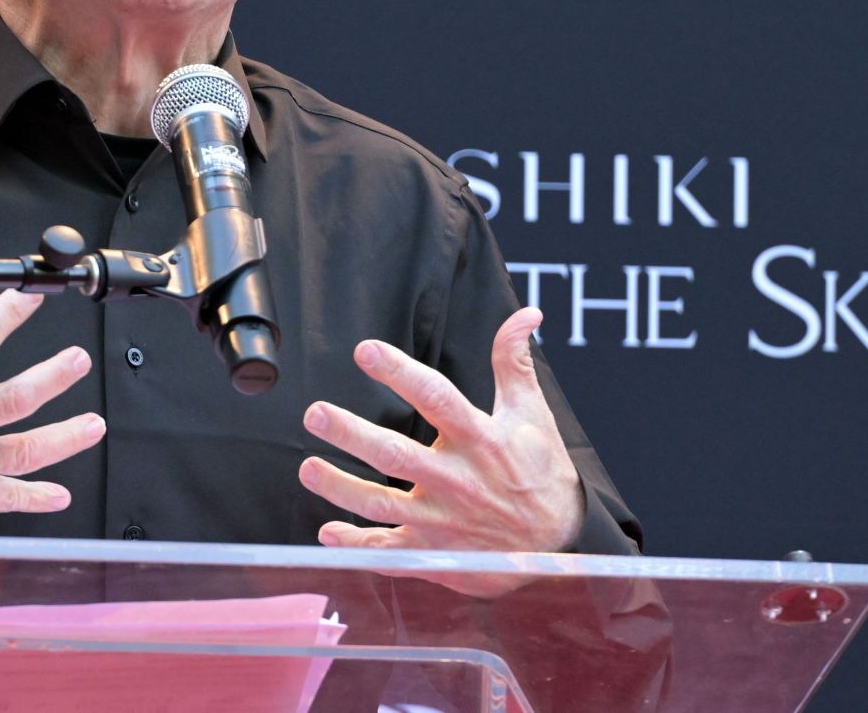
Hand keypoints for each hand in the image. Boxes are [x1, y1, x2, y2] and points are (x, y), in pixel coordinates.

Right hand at [0, 285, 104, 527]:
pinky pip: (3, 499)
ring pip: (21, 451)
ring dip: (63, 439)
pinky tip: (60, 496)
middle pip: (13, 399)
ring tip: (94, 424)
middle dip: (53, 378)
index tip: (31, 299)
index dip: (7, 316)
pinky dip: (35, 499)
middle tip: (79, 361)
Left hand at [299, 307, 583, 552]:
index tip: (365, 350)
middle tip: (316, 413)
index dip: (400, 373)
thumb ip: (514, 363)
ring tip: (307, 469)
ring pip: (383, 505)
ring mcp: (443, 521)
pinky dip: (357, 547)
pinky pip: (390, 553)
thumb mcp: (532, 415)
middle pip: (397, 455)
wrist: (560, 547)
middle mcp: (458, 480)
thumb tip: (525, 314)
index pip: (436, 399)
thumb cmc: (540, 473)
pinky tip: (328, 533)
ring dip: (342, 488)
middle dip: (353, 434)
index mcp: (481, 440)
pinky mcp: (434, 553)